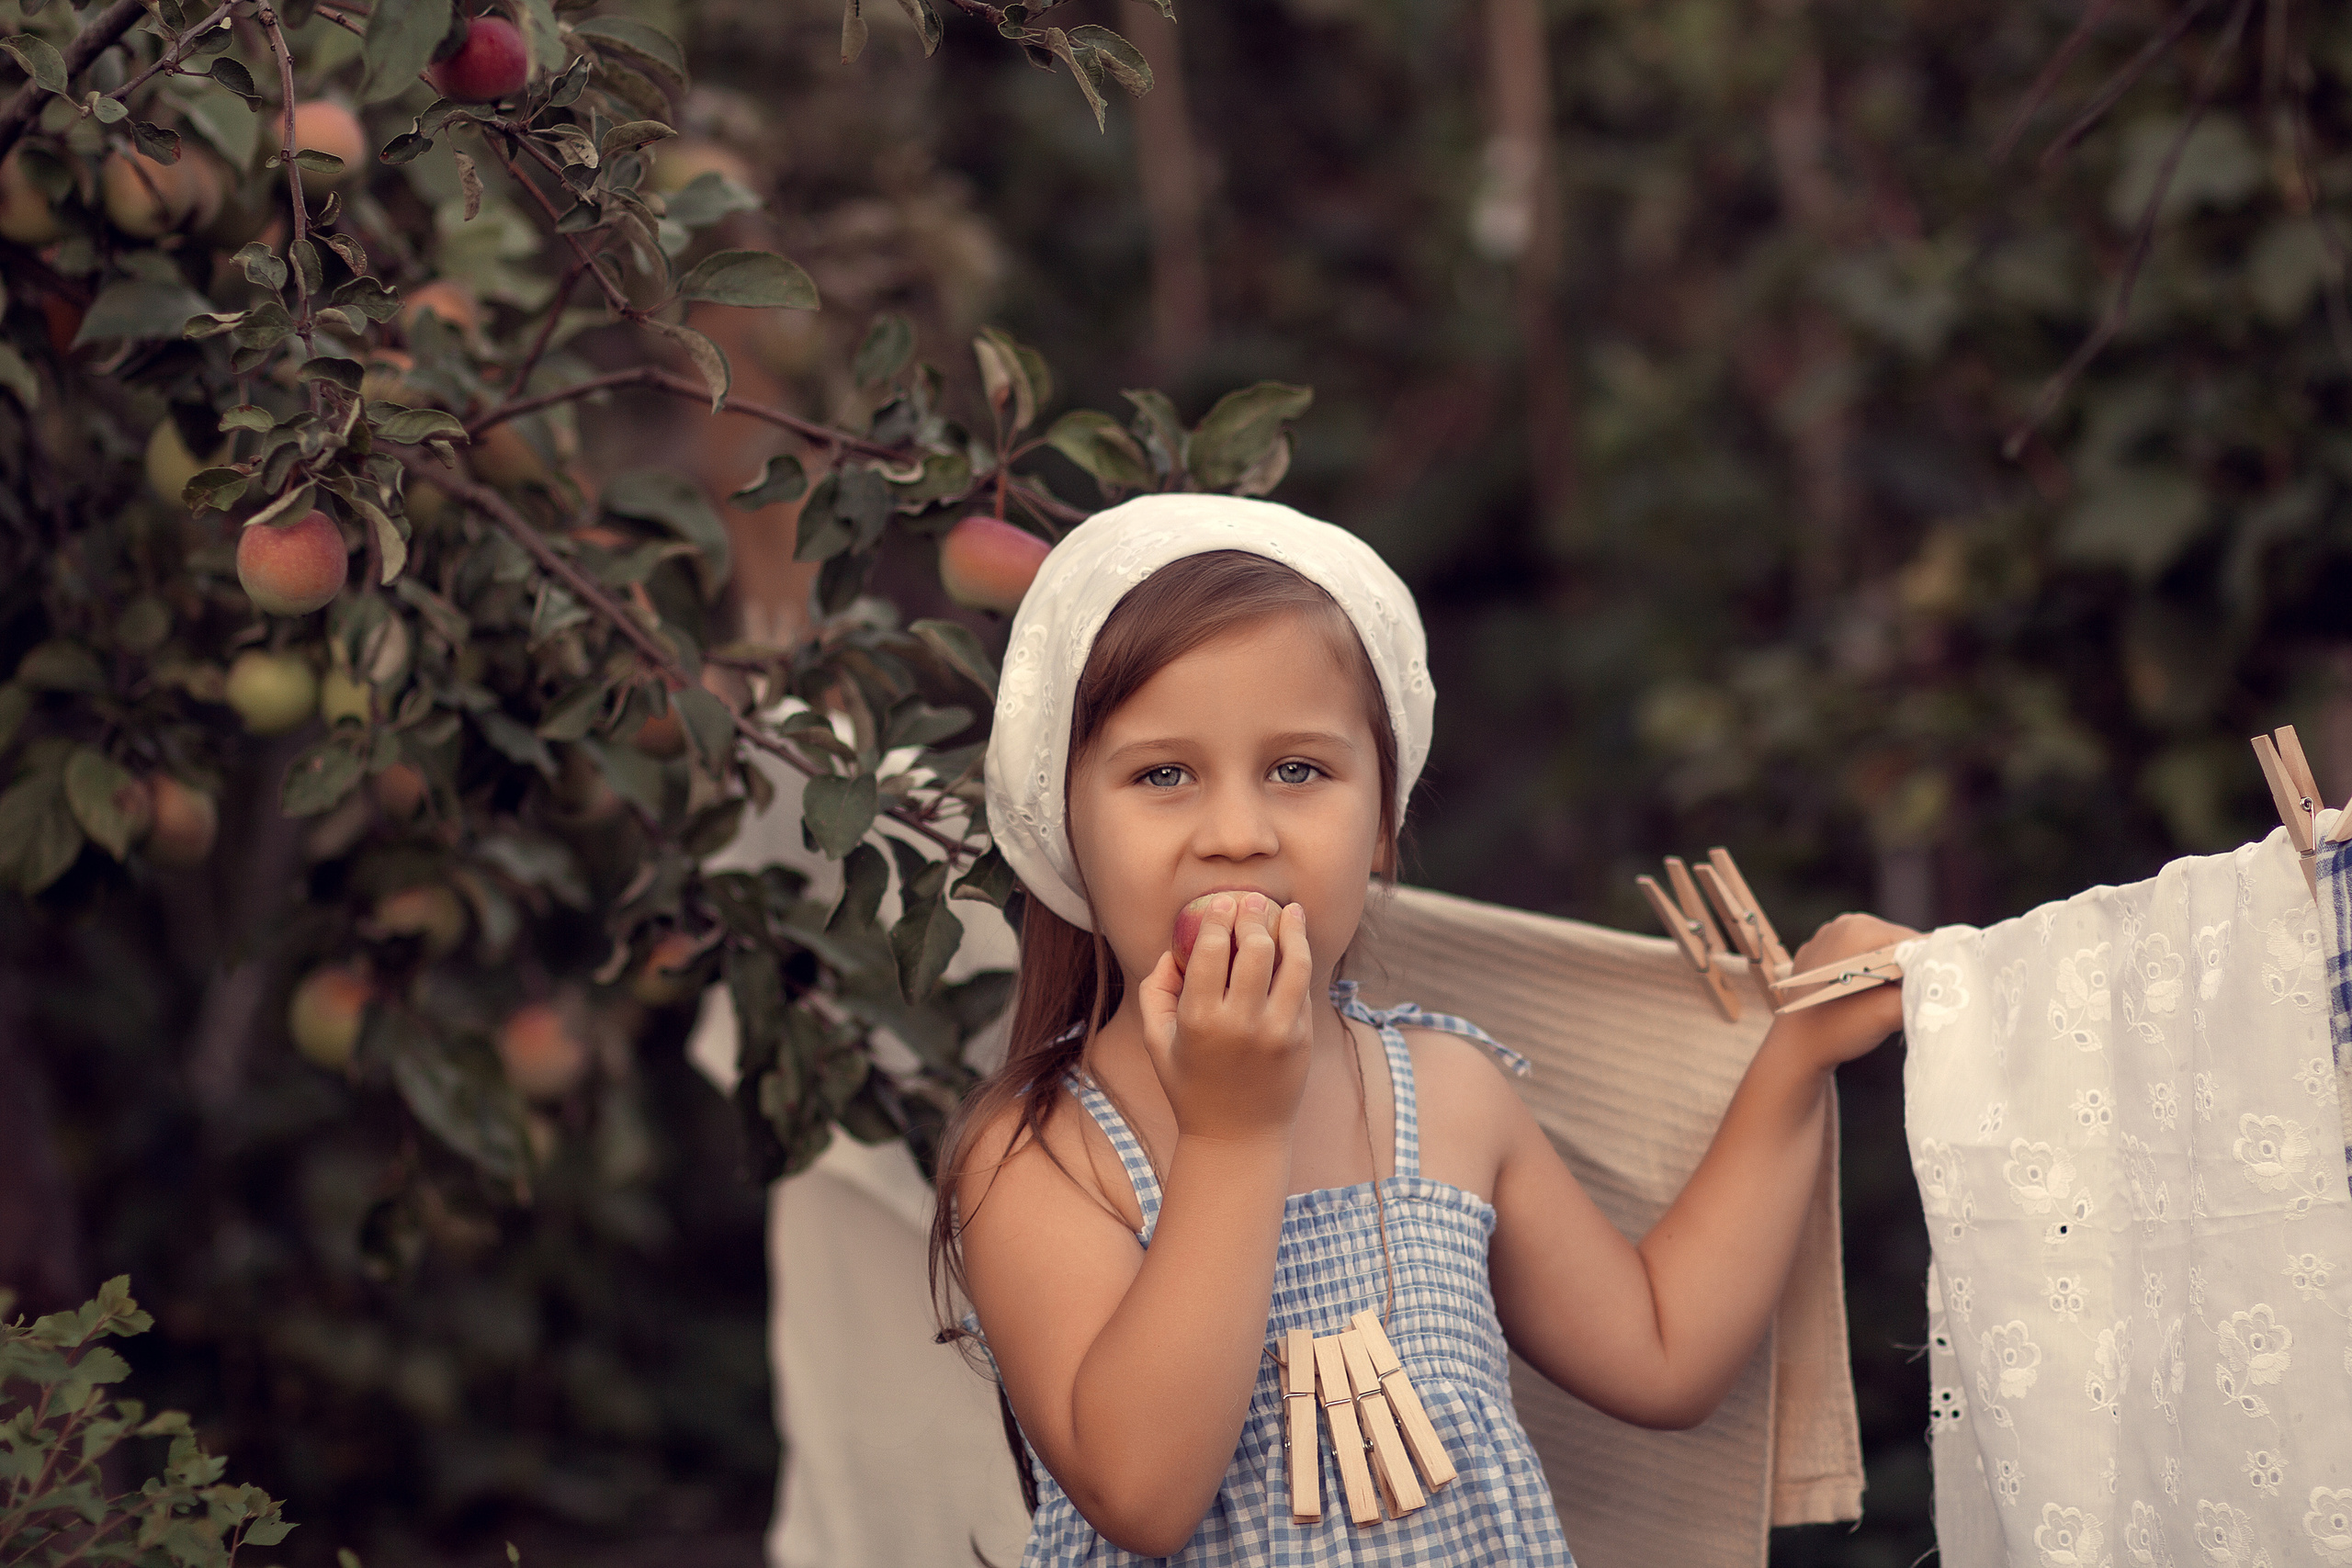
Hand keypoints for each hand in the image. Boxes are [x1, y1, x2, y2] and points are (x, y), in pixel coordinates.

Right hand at [1136, 893, 1313, 1144]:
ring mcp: (1278, 1031)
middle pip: (1254, 948)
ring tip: (1288, 911)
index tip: (1222, 901)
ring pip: (1292, 961)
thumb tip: (1172, 950)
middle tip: (1251, 901)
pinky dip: (1300, 959)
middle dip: (1252, 915)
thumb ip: (1155, 992)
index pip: (1211, 949)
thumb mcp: (1158, 1042)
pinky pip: (1303, 987)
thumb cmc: (1190, 1085)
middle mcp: (1241, 1022)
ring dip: (1290, 929)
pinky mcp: (1302, 1038)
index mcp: (1199, 1019)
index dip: (1218, 917)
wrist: (1238, 1136)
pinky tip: (1296, 941)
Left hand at [1769, 913, 1918, 1070]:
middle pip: (1899, 945)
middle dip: (1911, 972)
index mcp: (1858, 929)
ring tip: (1889, 1001)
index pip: (1914, 942)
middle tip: (1911, 1001)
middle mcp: (1844, 923)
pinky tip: (1870, 998)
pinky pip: (1862, 957)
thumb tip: (1946, 985)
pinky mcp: (1824, 951)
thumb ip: (1921, 993)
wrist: (1794, 1050)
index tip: (1932, 994)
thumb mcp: (1888, 1012)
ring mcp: (1829, 935)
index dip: (1929, 968)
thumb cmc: (1836, 1029)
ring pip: (1883, 952)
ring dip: (1894, 975)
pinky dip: (1874, 975)